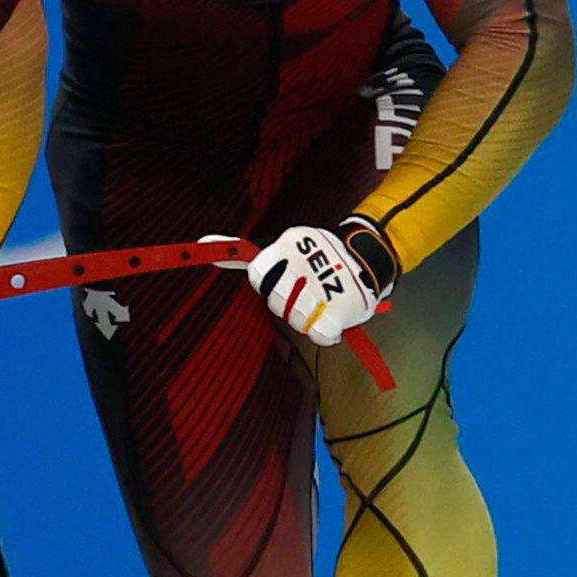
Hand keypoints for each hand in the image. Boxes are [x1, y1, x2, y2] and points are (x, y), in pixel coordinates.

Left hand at [247, 218, 396, 346]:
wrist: (370, 256)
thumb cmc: (320, 259)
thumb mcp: (289, 245)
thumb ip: (249, 252)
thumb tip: (207, 243)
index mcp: (291, 242)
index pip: (258, 274)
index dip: (266, 285)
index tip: (279, 283)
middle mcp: (307, 261)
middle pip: (275, 300)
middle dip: (286, 303)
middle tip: (304, 295)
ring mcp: (325, 285)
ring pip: (294, 319)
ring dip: (306, 318)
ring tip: (321, 304)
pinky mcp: (343, 307)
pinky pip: (318, 333)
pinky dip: (324, 332)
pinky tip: (331, 320)